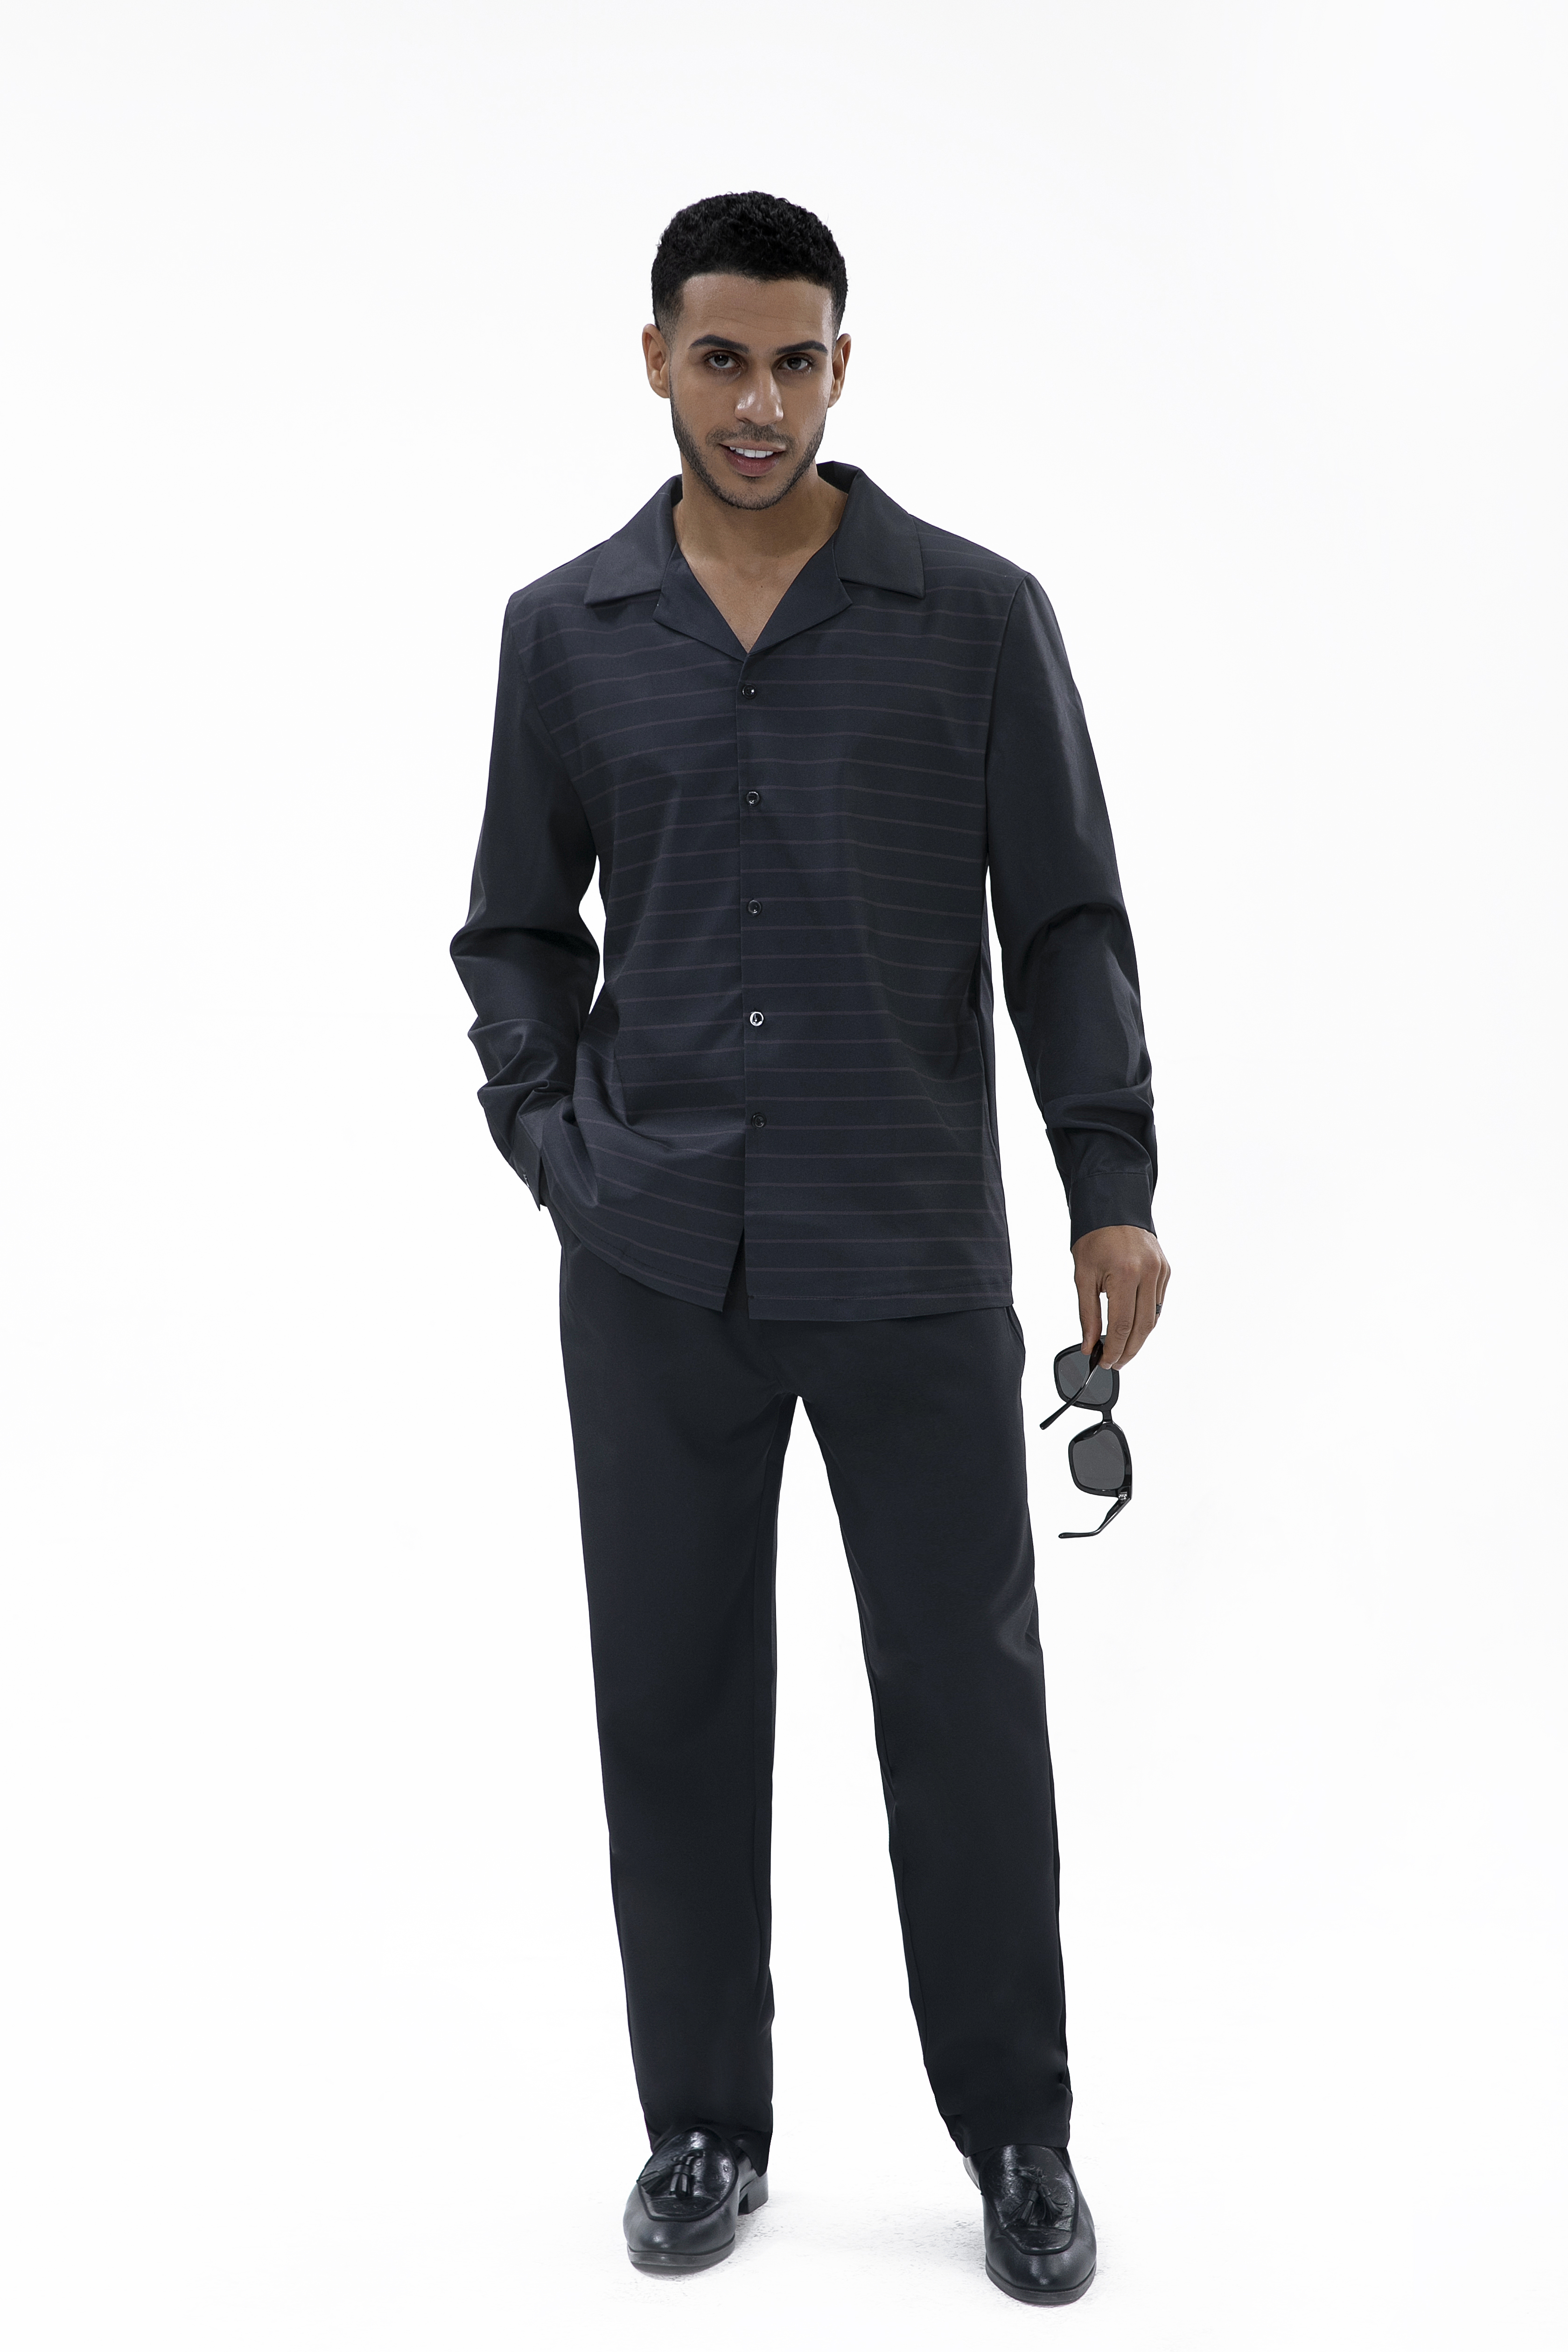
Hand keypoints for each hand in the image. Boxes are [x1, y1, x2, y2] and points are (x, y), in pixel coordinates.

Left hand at [1072, 1225, 1170, 1369]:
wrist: (1114, 1209)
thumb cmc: (1094, 1239)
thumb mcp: (1083, 1276)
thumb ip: (1087, 1314)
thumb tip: (1089, 1345)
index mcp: (1125, 1273)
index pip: (1122, 1325)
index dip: (1114, 1349)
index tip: (1104, 1362)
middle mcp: (1148, 1272)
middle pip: (1142, 1327)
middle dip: (1128, 1350)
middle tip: (1115, 1363)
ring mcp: (1160, 1271)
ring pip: (1153, 1318)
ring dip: (1139, 1338)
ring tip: (1122, 1349)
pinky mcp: (1165, 1270)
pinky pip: (1157, 1304)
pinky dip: (1145, 1319)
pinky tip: (1132, 1327)